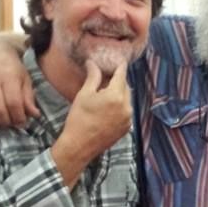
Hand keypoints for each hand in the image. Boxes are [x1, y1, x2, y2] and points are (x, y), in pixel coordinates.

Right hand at [52, 60, 132, 186]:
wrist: (79, 146)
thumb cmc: (79, 119)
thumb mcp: (84, 94)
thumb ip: (93, 77)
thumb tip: (93, 63)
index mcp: (116, 96)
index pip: (122, 75)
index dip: (120, 66)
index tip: (119, 60)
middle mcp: (126, 107)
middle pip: (126, 87)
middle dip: (118, 81)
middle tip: (106, 78)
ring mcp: (128, 119)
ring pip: (127, 99)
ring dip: (119, 94)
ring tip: (105, 94)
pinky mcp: (126, 128)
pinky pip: (126, 111)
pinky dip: (120, 106)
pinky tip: (108, 108)